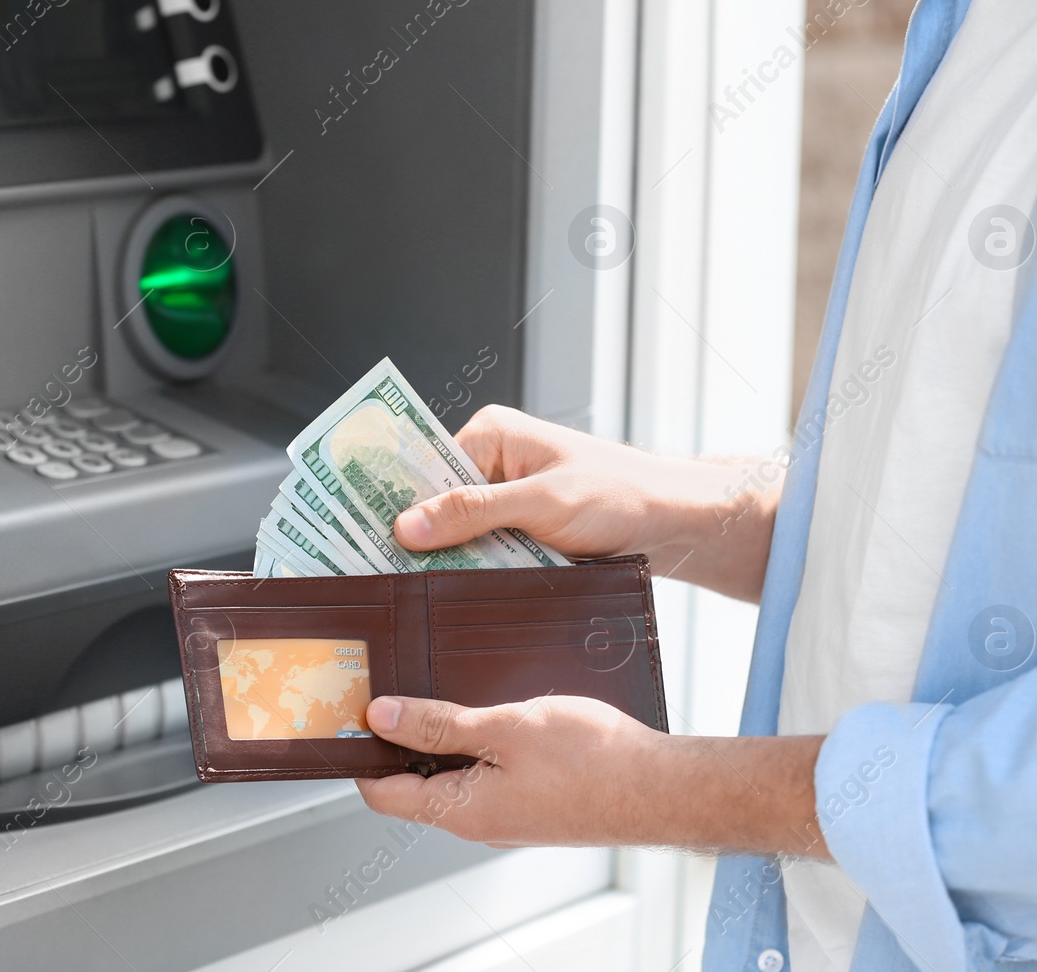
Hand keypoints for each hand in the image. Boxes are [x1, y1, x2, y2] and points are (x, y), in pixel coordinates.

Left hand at [353, 694, 828, 856]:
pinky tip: (492, 702)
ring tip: (443, 683)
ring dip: (444, 731)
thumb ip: (440, 724)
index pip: (382, 790)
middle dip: (400, 734)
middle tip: (392, 682)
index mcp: (461, 808)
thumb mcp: (505, 727)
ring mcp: (508, 811)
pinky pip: (488, 769)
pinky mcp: (534, 799)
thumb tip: (381, 717)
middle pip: (414, 780)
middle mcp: (478, 818)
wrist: (663, 787)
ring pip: (454, 771)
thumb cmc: (594, 760)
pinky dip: (478, 737)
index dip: (359, 750)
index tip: (348, 709)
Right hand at [393, 405, 780, 601]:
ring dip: (449, 563)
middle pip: (436, 505)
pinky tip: (454, 599)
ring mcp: (508, 501)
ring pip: (459, 537)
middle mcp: (494, 464)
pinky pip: (484, 555)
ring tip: (411, 594)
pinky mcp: (523, 533)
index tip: (358, 537)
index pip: (424, 469)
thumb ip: (473, 512)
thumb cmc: (619, 496)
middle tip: (379, 575)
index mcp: (491, 436)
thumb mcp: (540, 502)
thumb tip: (406, 524)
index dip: (393, 503)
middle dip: (418, 539)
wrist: (677, 524)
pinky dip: (475, 574)